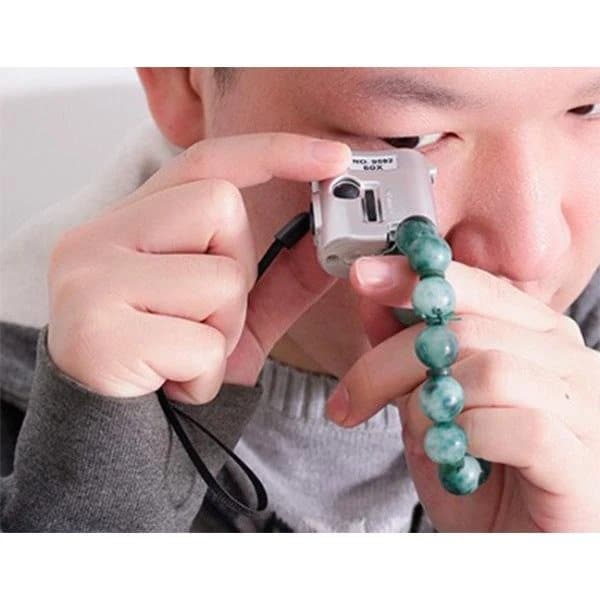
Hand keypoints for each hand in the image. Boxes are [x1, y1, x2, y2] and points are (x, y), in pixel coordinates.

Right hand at [48, 133, 349, 402]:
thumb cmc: (167, 365)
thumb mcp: (233, 315)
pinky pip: (203, 343)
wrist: (109, 434)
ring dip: (223, 330)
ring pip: (220, 279)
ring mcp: (90, 281)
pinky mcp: (96, 332)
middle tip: (203, 318)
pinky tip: (171, 384)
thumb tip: (330, 241)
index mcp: (126, 224)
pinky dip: (205, 374)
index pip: (205, 162)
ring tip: (183, 354)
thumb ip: (280, 275)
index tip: (335, 157)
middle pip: (219, 207)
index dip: (274, 152)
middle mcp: (96, 238)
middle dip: (237, 270)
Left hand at [326, 254, 599, 531]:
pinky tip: (458, 462)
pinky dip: (469, 440)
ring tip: (423, 440)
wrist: (517, 552)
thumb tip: (371, 299)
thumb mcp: (430, 409)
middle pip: (468, 328)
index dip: (415, 278)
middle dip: (391, 362)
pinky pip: (519, 426)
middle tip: (350, 400)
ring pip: (490, 371)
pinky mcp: (586, 461)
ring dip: (431, 407)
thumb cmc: (482, 481)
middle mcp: (567, 361)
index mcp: (535, 337)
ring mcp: (586, 408)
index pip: (476, 288)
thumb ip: (408, 354)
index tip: (363, 276)